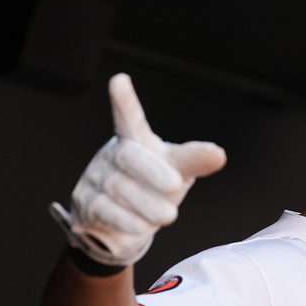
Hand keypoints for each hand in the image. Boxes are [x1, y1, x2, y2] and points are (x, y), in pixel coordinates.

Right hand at [50, 73, 226, 265]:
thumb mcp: (178, 170)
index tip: (119, 80)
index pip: (129, 118)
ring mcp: (97, 177)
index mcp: (134, 141)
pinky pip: (104, 209)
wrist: (121, 220)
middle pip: (129, 157)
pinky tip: (141, 226)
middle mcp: (113, 155)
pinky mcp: (86, 202)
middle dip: (152, 171)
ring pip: (118, 187)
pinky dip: (126, 220)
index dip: (125, 102)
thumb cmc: (153, 184)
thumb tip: (219, 155)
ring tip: (167, 215)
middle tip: (175, 186)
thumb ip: (195, 160)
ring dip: (145, 204)